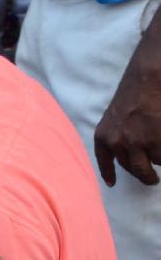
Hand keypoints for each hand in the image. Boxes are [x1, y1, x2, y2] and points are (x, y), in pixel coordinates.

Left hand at [95, 23, 160, 185]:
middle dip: (143, 175)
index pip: (104, 160)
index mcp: (104, 134)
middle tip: (152, 180)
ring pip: (152, 164)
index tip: (112, 183)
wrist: (150, 76)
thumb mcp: (116, 112)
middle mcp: (117, 143)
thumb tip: (129, 149)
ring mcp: (138, 143)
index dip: (109, 173)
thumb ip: (118, 131)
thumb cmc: (136, 88)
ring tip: (160, 164)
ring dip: (158, 164)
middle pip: (132, 168)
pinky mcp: (157, 143)